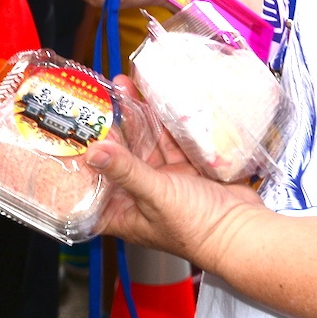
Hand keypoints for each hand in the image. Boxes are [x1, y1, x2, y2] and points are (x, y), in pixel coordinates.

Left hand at [86, 77, 264, 266]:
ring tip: (126, 88)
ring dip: (138, 118)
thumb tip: (94, 151)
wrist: (243, 229)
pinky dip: (165, 123)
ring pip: (145, 144)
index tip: (72, 133)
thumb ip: (126, 170)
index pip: (91, 187)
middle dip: (113, 127)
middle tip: (104, 96)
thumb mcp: (155, 195)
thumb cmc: (197, 227)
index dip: (80, 162)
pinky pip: (170, 141)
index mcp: (124, 213)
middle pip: (119, 157)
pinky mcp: (186, 170)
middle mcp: (140, 196)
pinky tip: (157, 100)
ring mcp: (164, 182)